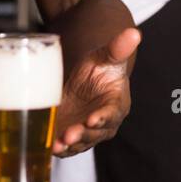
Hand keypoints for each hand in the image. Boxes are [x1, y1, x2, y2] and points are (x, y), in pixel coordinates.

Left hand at [53, 27, 139, 157]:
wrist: (83, 80)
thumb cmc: (99, 69)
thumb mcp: (105, 57)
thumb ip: (118, 48)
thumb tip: (134, 33)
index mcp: (116, 105)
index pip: (112, 113)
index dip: (103, 117)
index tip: (93, 119)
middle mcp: (102, 124)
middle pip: (94, 134)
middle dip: (82, 136)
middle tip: (69, 135)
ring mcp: (84, 132)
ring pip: (79, 143)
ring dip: (68, 146)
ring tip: (56, 145)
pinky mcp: (68, 135)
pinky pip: (64, 146)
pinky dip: (56, 148)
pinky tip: (46, 146)